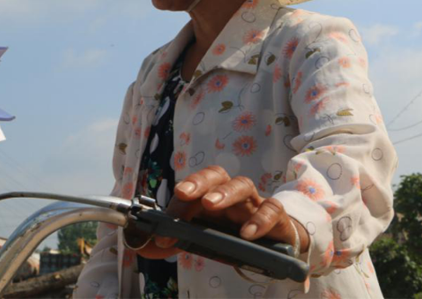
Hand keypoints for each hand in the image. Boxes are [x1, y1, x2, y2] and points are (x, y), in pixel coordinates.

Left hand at [158, 165, 308, 254]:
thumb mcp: (202, 238)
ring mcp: (254, 203)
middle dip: (199, 181)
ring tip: (211, 205)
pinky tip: (246, 233)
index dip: (178, 201)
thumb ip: (174, 240)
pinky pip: (271, 209)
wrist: (274, 244)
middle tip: (184, 193)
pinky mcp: (276, 217)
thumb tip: (145, 245)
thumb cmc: (233, 235)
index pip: (193, 187)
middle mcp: (230, 194)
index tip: (166, 223)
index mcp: (210, 195)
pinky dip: (259, 219)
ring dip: (225, 193)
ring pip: (243, 185)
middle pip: (216, 175)